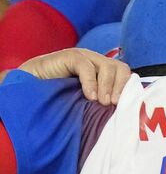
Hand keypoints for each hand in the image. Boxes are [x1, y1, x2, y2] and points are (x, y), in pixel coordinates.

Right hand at [18, 49, 132, 104]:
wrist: (29, 87)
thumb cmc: (59, 98)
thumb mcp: (85, 101)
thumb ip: (100, 102)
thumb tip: (119, 117)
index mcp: (103, 71)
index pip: (124, 74)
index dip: (128, 88)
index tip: (125, 106)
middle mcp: (96, 62)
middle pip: (120, 68)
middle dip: (121, 86)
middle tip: (114, 104)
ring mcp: (84, 57)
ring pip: (107, 66)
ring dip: (107, 86)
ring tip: (102, 102)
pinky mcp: (70, 56)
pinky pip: (86, 66)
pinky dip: (90, 82)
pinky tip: (89, 96)